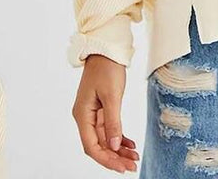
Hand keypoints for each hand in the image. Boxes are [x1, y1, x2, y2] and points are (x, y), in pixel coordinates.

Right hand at [71, 54, 139, 172]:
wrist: (107, 49)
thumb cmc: (107, 68)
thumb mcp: (112, 95)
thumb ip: (113, 121)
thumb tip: (114, 145)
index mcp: (82, 115)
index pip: (92, 146)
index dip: (106, 159)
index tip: (122, 167)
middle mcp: (85, 117)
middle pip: (99, 144)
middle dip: (115, 157)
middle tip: (132, 165)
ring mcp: (93, 113)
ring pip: (106, 138)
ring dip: (119, 148)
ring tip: (134, 157)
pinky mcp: (102, 108)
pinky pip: (109, 128)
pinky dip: (120, 136)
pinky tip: (130, 144)